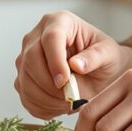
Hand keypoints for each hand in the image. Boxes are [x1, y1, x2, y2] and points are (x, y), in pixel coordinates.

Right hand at [13, 11, 128, 119]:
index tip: (64, 82)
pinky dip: (40, 107)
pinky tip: (58, 108)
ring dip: (45, 99)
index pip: (51, 38)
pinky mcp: (23, 75)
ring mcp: (26, 55)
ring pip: (24, 79)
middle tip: (69, 99)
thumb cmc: (104, 57)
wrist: (97, 69)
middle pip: (31, 59)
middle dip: (49, 85)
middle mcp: (37, 35)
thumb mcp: (108, 54)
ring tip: (67, 105)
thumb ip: (95, 57)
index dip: (55, 62)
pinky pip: (24, 94)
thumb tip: (76, 65)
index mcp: (60, 22)